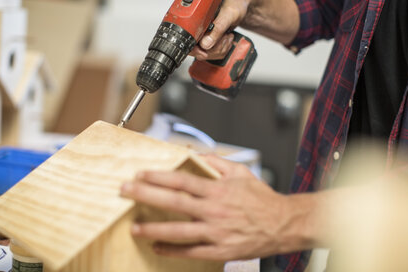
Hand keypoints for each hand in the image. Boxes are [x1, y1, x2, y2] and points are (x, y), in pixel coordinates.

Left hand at [120, 154, 294, 260]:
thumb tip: (193, 154)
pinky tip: (157, 246)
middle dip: (146, 195)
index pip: (182, 180)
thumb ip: (216, 162)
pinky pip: (191, 252)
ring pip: (179, 230)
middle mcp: (213, 210)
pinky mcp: (219, 250)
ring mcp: (215, 232)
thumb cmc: (261, 198)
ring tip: (134, 226)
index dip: (158, 176)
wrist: (283, 224)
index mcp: (217, 189)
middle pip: (174, 202)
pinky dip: (172, 250)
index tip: (140, 174)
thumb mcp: (240, 172)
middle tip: (125, 192)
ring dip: (154, 228)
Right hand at [190, 0, 258, 60]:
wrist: (242, 5)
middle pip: (199, 50)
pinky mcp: (211, 39)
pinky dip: (223, 49)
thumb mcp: (229, 14)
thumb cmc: (236, 3)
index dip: (196, 49)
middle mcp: (198, 27)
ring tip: (227, 36)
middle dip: (214, 48)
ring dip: (220, 48)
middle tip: (224, 37)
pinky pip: (214, 52)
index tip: (205, 52)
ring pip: (207, 53)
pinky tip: (226, 38)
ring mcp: (204, 34)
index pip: (190, 40)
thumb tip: (205, 43)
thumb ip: (218, 28)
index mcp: (197, 19)